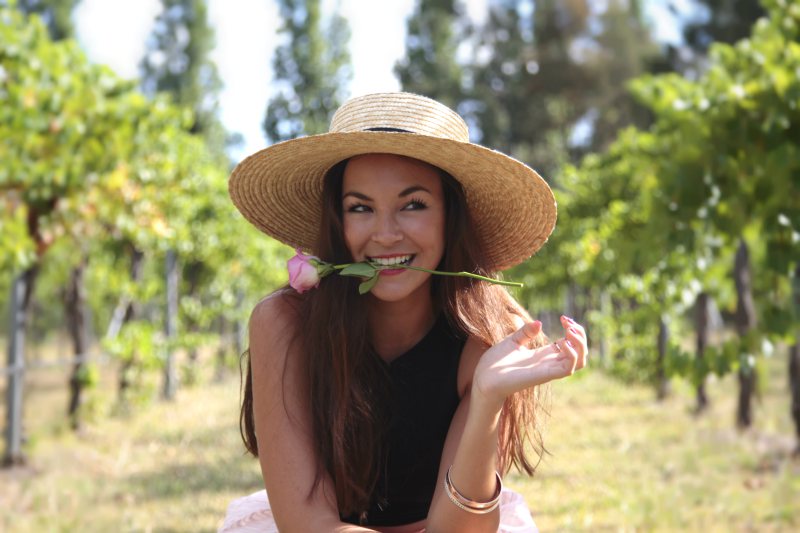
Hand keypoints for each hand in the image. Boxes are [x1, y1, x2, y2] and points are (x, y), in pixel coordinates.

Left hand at [472, 315, 587, 407]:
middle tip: (568, 323)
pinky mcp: (543, 376)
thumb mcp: (512, 341)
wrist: (483, 377)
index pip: (571, 345)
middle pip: (581, 353)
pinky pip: (568, 369)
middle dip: (581, 335)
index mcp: (544, 355)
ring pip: (580, 362)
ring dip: (580, 344)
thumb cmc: (495, 362)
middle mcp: (549, 363)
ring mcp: (548, 370)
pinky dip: (572, 355)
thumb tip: (539, 323)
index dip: (574, 330)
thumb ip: (525, 332)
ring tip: (569, 331)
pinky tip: (562, 342)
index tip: (564, 318)